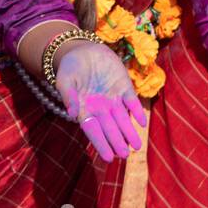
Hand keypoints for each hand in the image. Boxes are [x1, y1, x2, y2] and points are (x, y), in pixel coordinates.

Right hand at [55, 41, 146, 162]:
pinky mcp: (124, 86)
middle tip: (125, 155)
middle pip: (110, 128)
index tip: (108, 157)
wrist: (83, 50)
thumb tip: (71, 114)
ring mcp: (113, 97)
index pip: (93, 131)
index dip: (101, 144)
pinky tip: (142, 122)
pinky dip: (137, 111)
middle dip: (118, 141)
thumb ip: (68, 96)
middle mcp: (100, 107)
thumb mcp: (64, 81)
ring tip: (137, 146)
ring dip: (130, 131)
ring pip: (123, 118)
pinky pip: (132, 100)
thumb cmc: (70, 68)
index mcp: (84, 110)